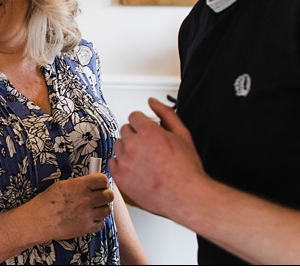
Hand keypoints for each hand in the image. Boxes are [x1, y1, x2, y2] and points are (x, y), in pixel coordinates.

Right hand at [26, 172, 113, 241]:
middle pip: (109, 195)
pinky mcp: (86, 228)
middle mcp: (85, 200)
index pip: (103, 179)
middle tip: (99, 196)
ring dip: (101, 208)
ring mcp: (87, 215)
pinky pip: (101, 223)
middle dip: (105, 195)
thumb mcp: (61, 185)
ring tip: (93, 208)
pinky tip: (88, 218)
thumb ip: (79, 184)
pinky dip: (96, 221)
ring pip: (107, 210)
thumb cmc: (46, 202)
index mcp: (79, 186)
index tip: (100, 185)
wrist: (38, 221)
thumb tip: (93, 183)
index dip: (102, 182)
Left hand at [110, 98, 206, 217]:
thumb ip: (166, 114)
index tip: (147, 131)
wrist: (186, 196)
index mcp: (148, 132)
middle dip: (136, 135)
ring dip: (128, 149)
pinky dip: (122, 164)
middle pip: (125, 130)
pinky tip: (137, 169)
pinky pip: (113, 162)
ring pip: (118, 145)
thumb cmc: (186, 169)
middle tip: (150, 147)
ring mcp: (124, 161)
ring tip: (145, 160)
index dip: (143, 123)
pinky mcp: (119, 176)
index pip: (134, 116)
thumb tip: (153, 102)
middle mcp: (132, 145)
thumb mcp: (183, 135)